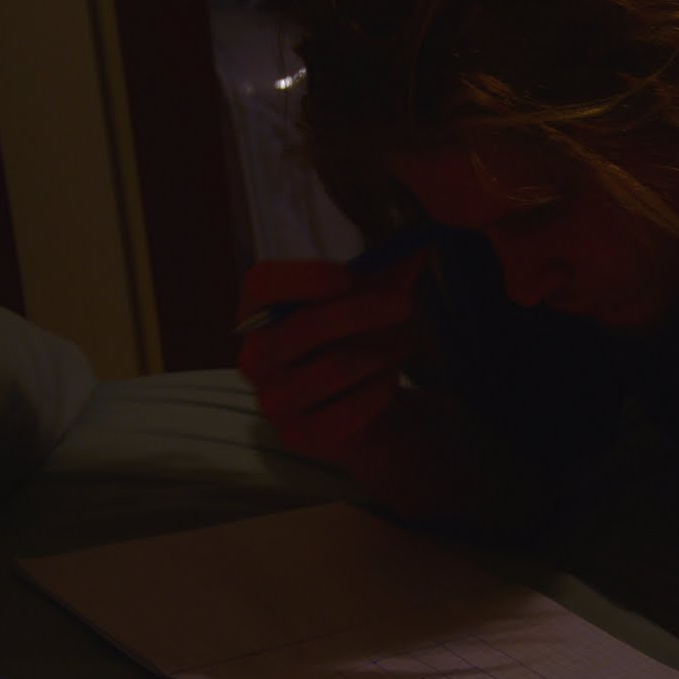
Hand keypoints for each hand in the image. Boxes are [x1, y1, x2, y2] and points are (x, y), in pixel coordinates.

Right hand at [236, 255, 427, 460]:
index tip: (350, 276)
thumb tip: (422, 241)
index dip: (305, 277)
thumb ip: (391, 272)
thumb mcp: (375, 300)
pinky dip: (380, 391)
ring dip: (378, 353)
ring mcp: (274, 402)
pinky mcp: (301, 437)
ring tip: (400, 346)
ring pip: (332, 368)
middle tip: (404, 304)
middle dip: (360, 312)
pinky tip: (388, 382)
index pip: (261, 285)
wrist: (369, 412)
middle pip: (300, 327)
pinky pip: (349, 409)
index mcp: (262, 314)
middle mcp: (256, 359)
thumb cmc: (361, 344)